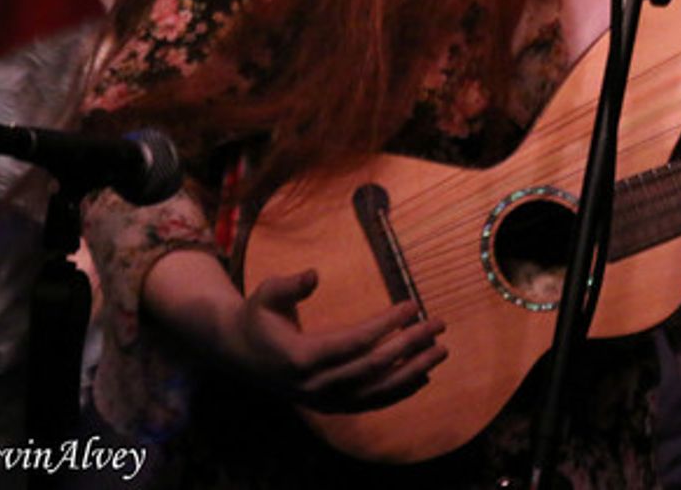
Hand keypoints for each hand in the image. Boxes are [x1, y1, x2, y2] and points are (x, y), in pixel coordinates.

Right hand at [238, 268, 446, 412]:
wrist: (240, 356)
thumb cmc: (258, 318)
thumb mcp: (266, 295)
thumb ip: (290, 286)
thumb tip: (314, 274)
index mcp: (301, 357)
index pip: (355, 342)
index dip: (386, 325)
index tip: (412, 305)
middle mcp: (316, 385)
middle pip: (373, 367)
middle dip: (410, 345)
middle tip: (438, 324)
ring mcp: (324, 400)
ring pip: (377, 391)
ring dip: (412, 371)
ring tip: (440, 351)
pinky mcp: (331, 407)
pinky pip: (370, 403)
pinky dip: (398, 392)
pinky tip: (422, 377)